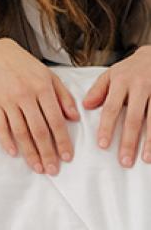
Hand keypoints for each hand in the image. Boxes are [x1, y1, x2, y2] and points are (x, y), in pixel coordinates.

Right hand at [0, 38, 79, 173]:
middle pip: (38, 130)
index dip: (62, 140)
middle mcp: (25, 95)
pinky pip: (0, 125)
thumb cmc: (27, 66)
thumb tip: (75, 118)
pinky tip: (14, 153)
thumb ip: (64, 96)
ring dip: (29, 152)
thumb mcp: (50, 76)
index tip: (67, 157)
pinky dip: (6, 140)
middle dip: (47, 152)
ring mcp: (8, 100)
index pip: (55, 120)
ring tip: (37, 167)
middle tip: (53, 170)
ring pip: (20, 131)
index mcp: (42, 88)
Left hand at [83, 45, 150, 166]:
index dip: (107, 127)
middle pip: (134, 118)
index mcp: (121, 81)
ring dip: (150, 142)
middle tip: (124, 161)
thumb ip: (98, 90)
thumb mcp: (111, 73)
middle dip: (129, 141)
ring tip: (146, 159)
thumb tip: (85, 106)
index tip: (103, 145)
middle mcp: (141, 86)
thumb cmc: (131, 68)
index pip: (111, 108)